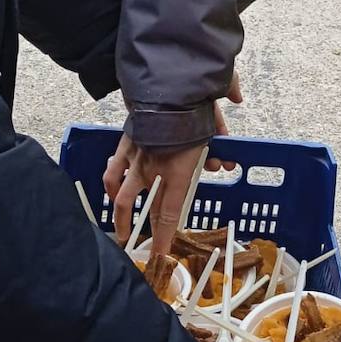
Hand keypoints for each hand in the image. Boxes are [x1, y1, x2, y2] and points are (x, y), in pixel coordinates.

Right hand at [104, 73, 242, 251]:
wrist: (166, 84)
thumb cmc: (192, 106)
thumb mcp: (213, 126)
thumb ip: (221, 141)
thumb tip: (229, 154)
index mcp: (176, 170)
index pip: (168, 213)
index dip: (163, 238)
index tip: (160, 257)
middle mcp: (153, 168)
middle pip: (143, 208)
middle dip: (140, 231)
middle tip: (139, 247)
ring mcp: (135, 156)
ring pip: (121, 191)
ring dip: (121, 211)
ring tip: (119, 224)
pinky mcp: (124, 142)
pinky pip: (113, 167)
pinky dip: (111, 180)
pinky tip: (111, 189)